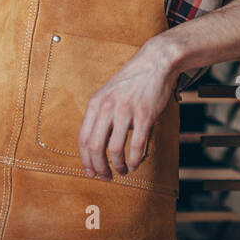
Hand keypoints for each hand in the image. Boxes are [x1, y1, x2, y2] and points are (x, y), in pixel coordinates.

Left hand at [77, 39, 177, 179]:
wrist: (156, 62)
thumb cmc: (133, 79)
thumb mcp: (109, 92)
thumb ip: (101, 113)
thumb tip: (97, 142)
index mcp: (96, 103)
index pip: (83, 138)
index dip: (85, 159)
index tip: (90, 171)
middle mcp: (107, 107)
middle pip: (95, 147)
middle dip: (99, 167)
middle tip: (105, 176)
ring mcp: (126, 111)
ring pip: (114, 149)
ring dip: (117, 166)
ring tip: (122, 171)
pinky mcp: (144, 115)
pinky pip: (137, 145)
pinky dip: (135, 159)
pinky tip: (135, 164)